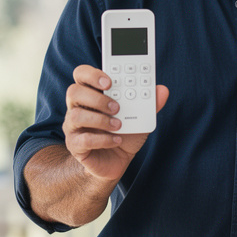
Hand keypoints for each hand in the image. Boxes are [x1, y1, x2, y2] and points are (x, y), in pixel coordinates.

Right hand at [63, 65, 168, 181]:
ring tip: (119, 125)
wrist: (117, 161)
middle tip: (117, 107)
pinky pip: (83, 140)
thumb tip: (163, 90)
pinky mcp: (75, 145)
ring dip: (100, 120)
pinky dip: (102, 140)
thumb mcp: (139, 118)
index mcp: (91, 94)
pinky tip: (117, 140)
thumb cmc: (124, 134)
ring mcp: (73, 127)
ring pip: (75, 115)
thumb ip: (149, 103)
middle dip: (96, 98)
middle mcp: (78, 107)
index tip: (110, 81)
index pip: (82, 75)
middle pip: (74, 91)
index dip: (92, 74)